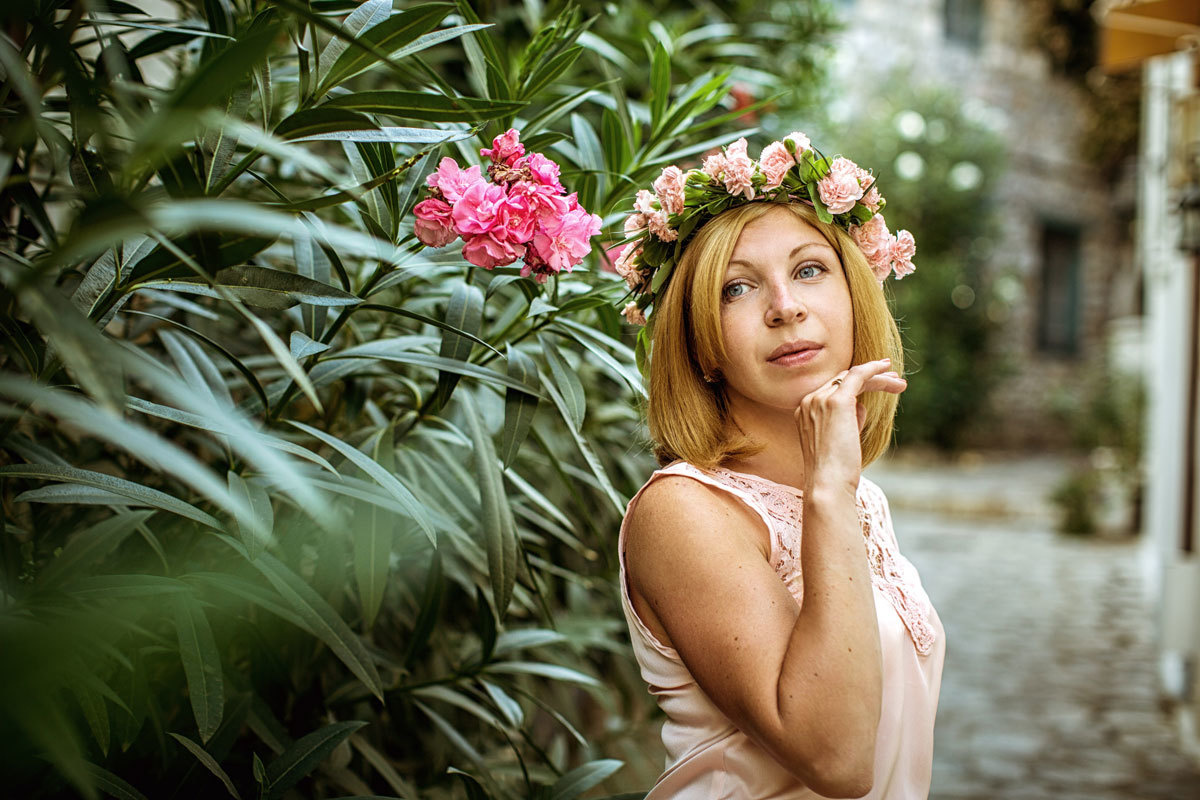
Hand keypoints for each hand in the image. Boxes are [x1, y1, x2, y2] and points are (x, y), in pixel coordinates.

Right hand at [793, 358, 906, 494]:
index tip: (875, 388)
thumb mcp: (838, 441)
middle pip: (842, 380)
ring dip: (878, 378)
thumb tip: (860, 407)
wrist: (827, 485)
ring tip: (900, 385)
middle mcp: (808, 401)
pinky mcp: (836, 401)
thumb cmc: (835, 473)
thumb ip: (845, 421)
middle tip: (893, 381)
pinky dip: (872, 369)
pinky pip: (857, 375)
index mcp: (803, 412)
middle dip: (869, 379)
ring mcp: (820, 399)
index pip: (831, 390)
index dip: (854, 386)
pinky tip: (886, 367)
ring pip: (853, 377)